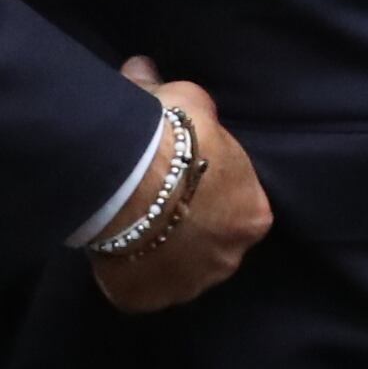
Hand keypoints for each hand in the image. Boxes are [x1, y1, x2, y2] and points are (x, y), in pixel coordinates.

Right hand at [89, 56, 271, 314]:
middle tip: (158, 203)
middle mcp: (228, 258)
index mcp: (252, 215)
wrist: (125, 175)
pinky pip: (141, 290)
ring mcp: (186, 286)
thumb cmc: (171, 136)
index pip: (241, 207)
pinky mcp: (146, 300)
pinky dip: (129, 276)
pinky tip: (115, 250)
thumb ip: (181, 95)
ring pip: (178, 271)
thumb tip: (145, 68)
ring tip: (133, 227)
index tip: (187, 180)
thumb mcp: (187, 100)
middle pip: (212, 245)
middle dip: (191, 228)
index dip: (213, 193)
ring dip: (162, 254)